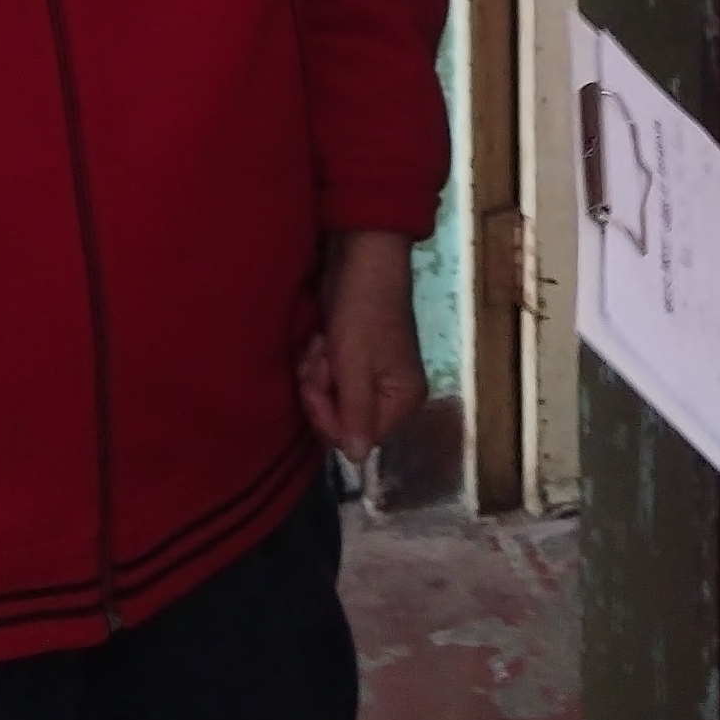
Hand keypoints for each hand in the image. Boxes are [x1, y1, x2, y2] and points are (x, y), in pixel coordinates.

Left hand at [296, 229, 427, 465]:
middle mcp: (392, 395)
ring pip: (329, 403)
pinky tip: (320, 341)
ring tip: (321, 343)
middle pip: (341, 423)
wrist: (359, 257)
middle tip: (321, 357)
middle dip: (320, 393)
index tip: (318, 382)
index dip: (329, 416)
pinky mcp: (354, 362)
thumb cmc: (362, 310)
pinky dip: (318, 365)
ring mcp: (373, 378)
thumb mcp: (355, 365)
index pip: (357, 438)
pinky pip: (327, 383)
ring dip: (315, 375)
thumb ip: (355, 415)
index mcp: (403, 399)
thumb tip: (358, 461)